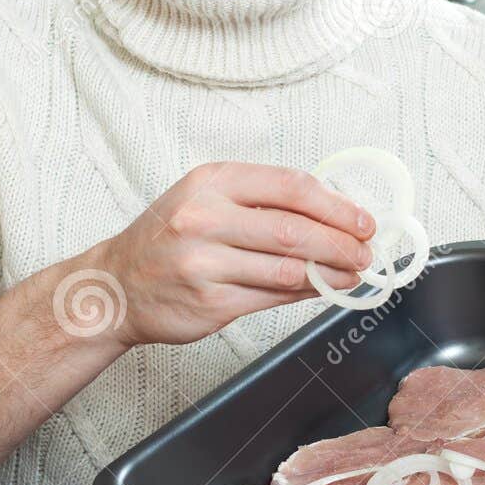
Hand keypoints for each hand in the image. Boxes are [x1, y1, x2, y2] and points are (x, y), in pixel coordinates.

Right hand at [89, 162, 376, 347]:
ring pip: (287, 268)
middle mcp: (204, 218)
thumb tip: (333, 212)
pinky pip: (272, 298)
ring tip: (354, 273)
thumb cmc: (168, 238)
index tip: (363, 219)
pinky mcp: (210, 302)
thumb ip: (261, 201)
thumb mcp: (205, 199)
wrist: (116, 285)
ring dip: (331, 273)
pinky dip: (304, 295)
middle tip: (367, 251)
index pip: (290, 186)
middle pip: (294, 229)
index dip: (336, 205)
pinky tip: (321, 290)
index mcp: (211, 182)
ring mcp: (204, 262)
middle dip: (342, 242)